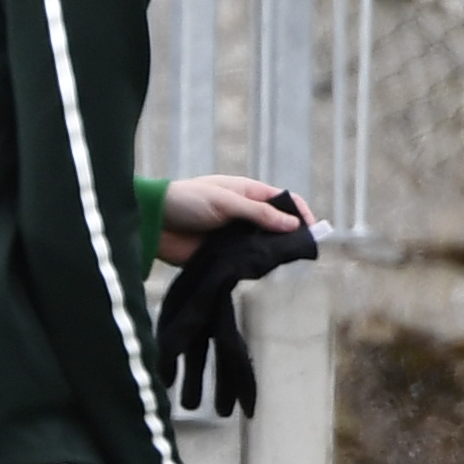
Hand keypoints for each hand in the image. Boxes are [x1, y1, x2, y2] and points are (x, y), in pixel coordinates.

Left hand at [156, 174, 309, 266]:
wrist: (152, 221)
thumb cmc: (187, 201)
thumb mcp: (226, 202)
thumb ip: (258, 214)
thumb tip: (293, 225)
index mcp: (247, 193)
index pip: (284, 201)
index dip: (300, 213)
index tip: (311, 230)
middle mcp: (244, 214)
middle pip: (277, 226)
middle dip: (288, 237)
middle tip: (296, 251)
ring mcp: (233, 235)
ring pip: (263, 246)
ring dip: (270, 253)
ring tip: (277, 261)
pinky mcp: (222, 254)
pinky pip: (244, 261)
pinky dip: (253, 265)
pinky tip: (258, 270)